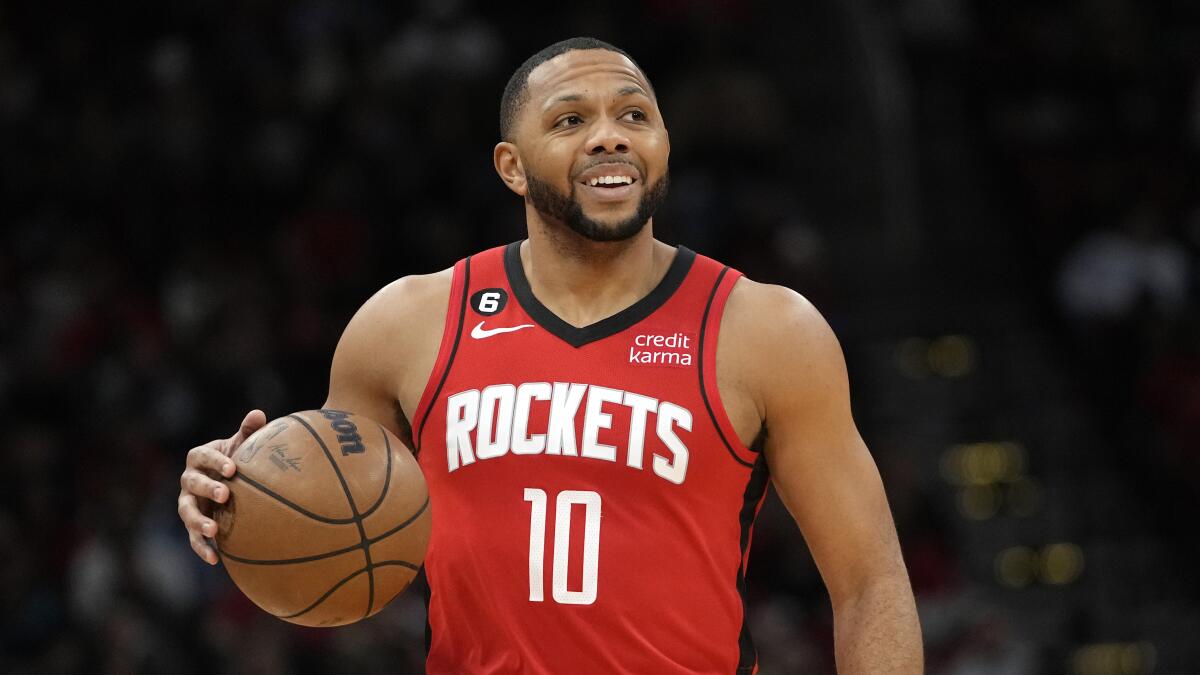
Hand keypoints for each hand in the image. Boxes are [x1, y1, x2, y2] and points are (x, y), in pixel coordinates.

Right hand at [177, 409, 266, 563]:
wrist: (232, 482)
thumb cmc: (238, 459)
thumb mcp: (242, 445)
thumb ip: (249, 431)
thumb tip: (258, 414)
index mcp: (199, 457)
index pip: (202, 455)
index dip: (215, 460)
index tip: (233, 468)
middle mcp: (188, 480)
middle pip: (192, 483)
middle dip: (207, 488)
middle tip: (226, 494)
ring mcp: (188, 503)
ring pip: (186, 512)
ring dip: (197, 521)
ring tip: (213, 530)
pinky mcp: (192, 524)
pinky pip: (193, 537)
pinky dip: (201, 548)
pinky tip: (216, 559)